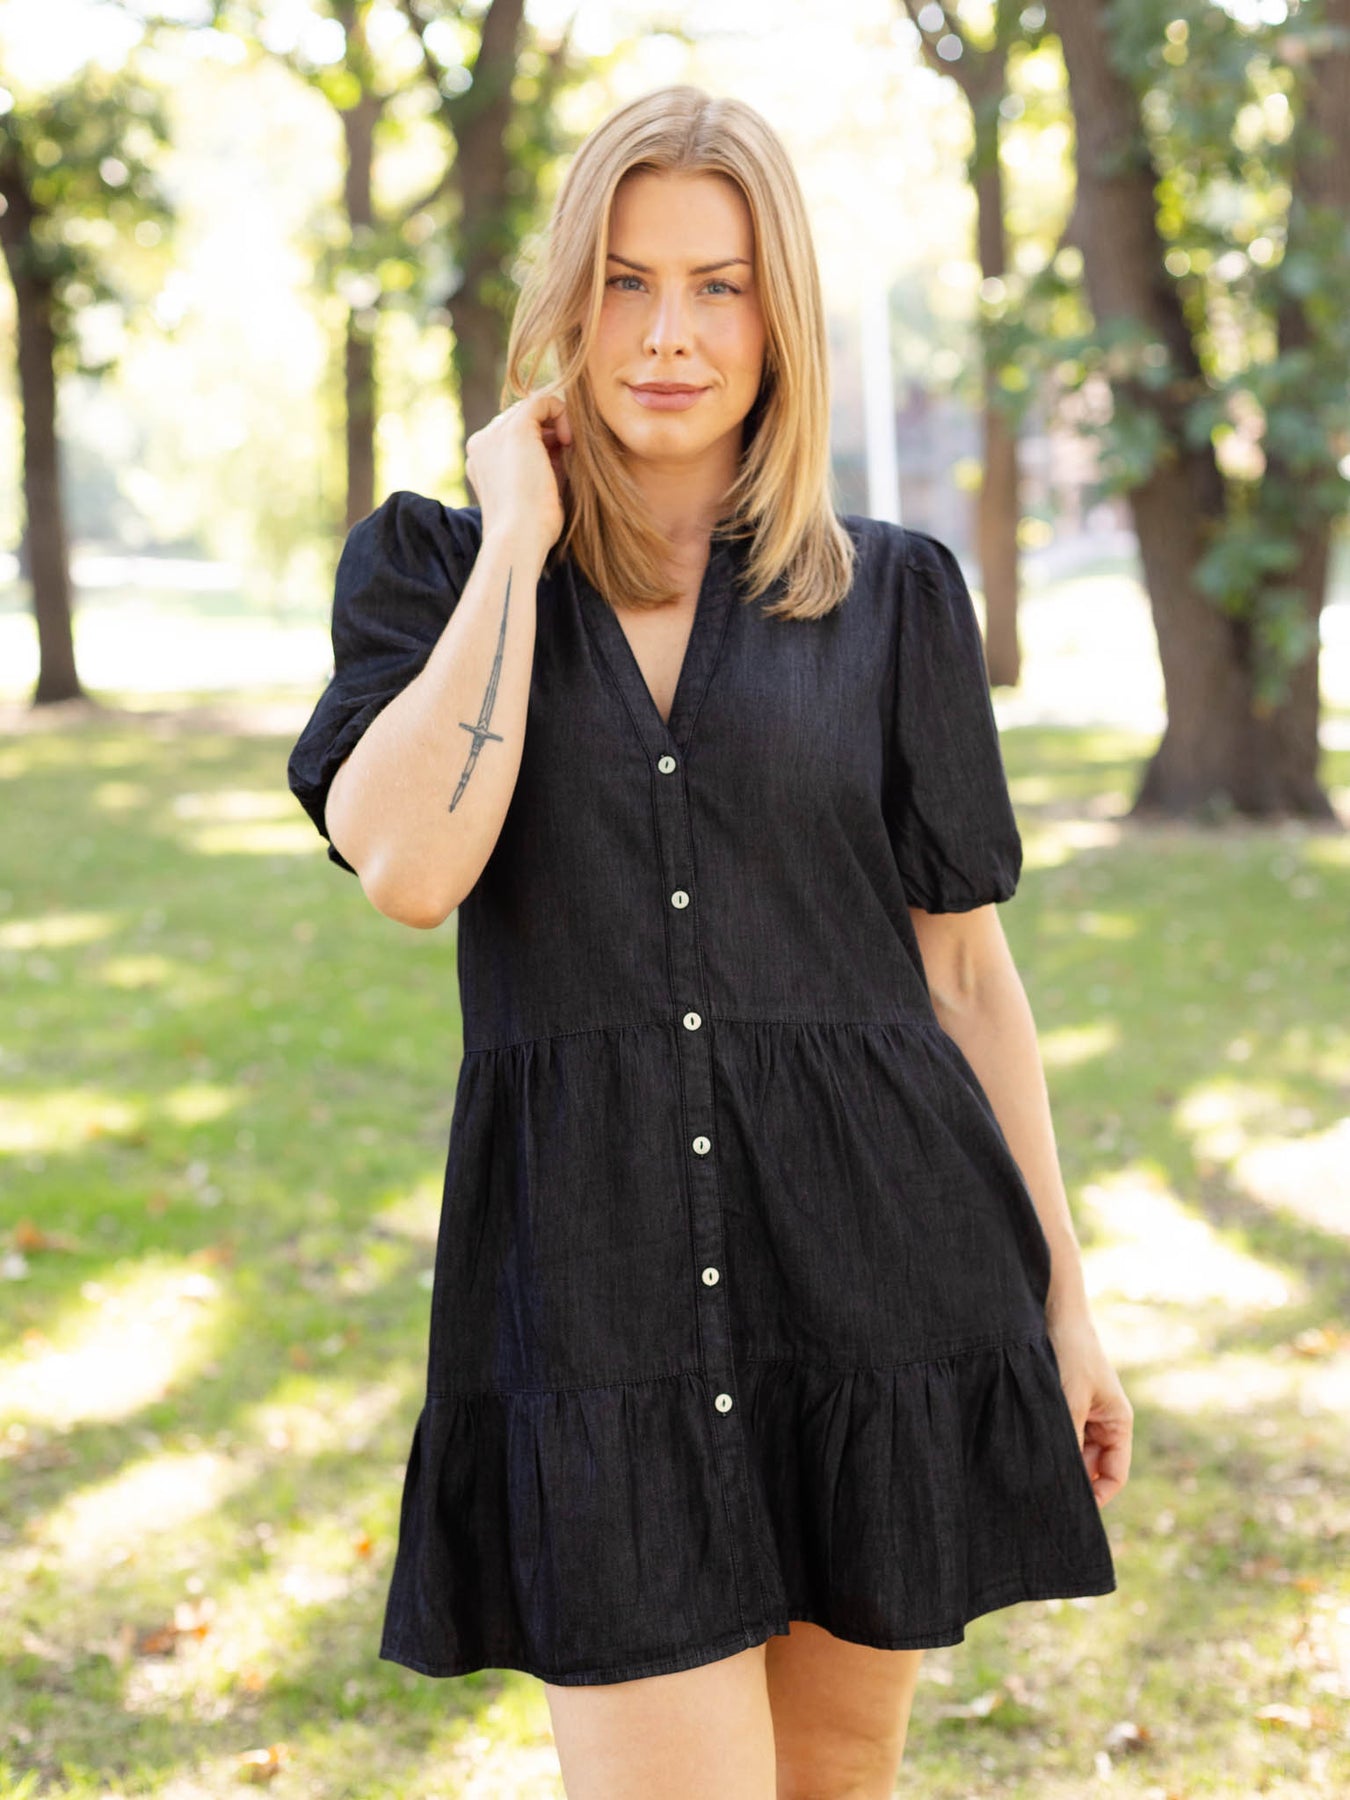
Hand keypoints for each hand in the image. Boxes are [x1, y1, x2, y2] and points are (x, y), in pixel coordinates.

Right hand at [465, 388, 571, 554]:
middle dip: (548, 434)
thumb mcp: (536, 491)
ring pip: (532, 410)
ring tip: (568, 452)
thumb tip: (563, 442)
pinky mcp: (515, 429)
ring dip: (556, 426)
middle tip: (566, 459)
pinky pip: (543, 401)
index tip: (559, 465)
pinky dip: (562, 414)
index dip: (542, 444)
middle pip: (521, 420)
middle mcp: (481, 443)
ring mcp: (494, 433)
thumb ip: (544, 464)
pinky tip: (569, 441)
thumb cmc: (532, 530)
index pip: (513, 437)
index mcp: (482, 461)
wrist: (518, 540)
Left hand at [1045, 1311, 1133, 1506]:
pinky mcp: (1061, 1406)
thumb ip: (1068, 1439)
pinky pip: (1057, 1436)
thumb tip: (1057, 1480)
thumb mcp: (1070, 1400)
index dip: (1097, 1498)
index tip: (1072, 1513)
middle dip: (1071, 1482)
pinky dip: (1045, 1446)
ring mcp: (1082, 1415)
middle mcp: (1102, 1423)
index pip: (1114, 1475)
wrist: (1054, 1312)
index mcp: (1118, 1424)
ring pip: (1070, 1454)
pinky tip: (1026, 1454)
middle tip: (1043, 1500)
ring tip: (1031, 1477)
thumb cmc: (1071, 1352)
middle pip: (1090, 1469)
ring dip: (1055, 1462)